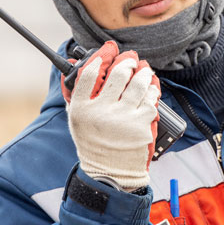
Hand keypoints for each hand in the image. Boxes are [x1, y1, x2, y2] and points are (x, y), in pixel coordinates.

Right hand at [63, 41, 159, 190]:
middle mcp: (101, 112)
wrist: (111, 173)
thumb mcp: (77, 120)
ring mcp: (123, 119)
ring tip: (144, 69)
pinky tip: (151, 88)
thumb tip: (70, 64)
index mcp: (82, 110)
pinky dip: (152, 90)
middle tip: (132, 58)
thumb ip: (76, 92)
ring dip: (144, 72)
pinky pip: (150, 99)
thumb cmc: (94, 143)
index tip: (108, 51)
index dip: (100, 58)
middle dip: (128, 61)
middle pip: (118, 75)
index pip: (88, 75)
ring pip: (138, 83)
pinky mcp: (141, 125)